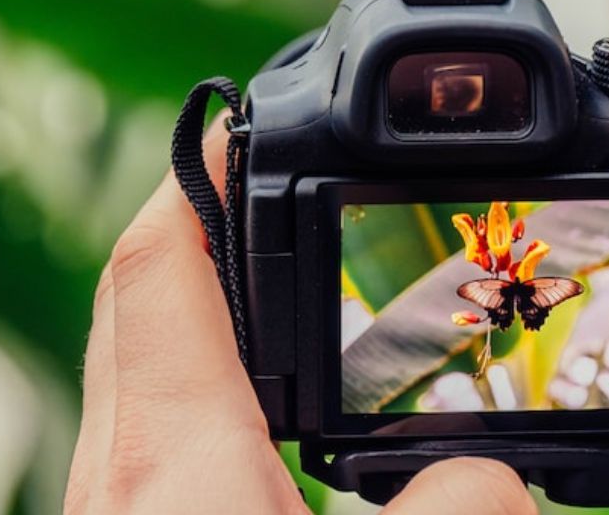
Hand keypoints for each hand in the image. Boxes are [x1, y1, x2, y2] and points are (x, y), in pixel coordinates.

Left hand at [64, 116, 536, 513]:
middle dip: (191, 223)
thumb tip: (499, 476)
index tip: (241, 130)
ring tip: (256, 278)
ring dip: (185, 297)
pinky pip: (137, 411)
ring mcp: (108, 494)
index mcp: (176, 455)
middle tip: (251, 189)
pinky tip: (239, 401)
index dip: (199, 180)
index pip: (160, 265)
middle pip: (134, 294)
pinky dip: (183, 369)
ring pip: (127, 353)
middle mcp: (121, 463)